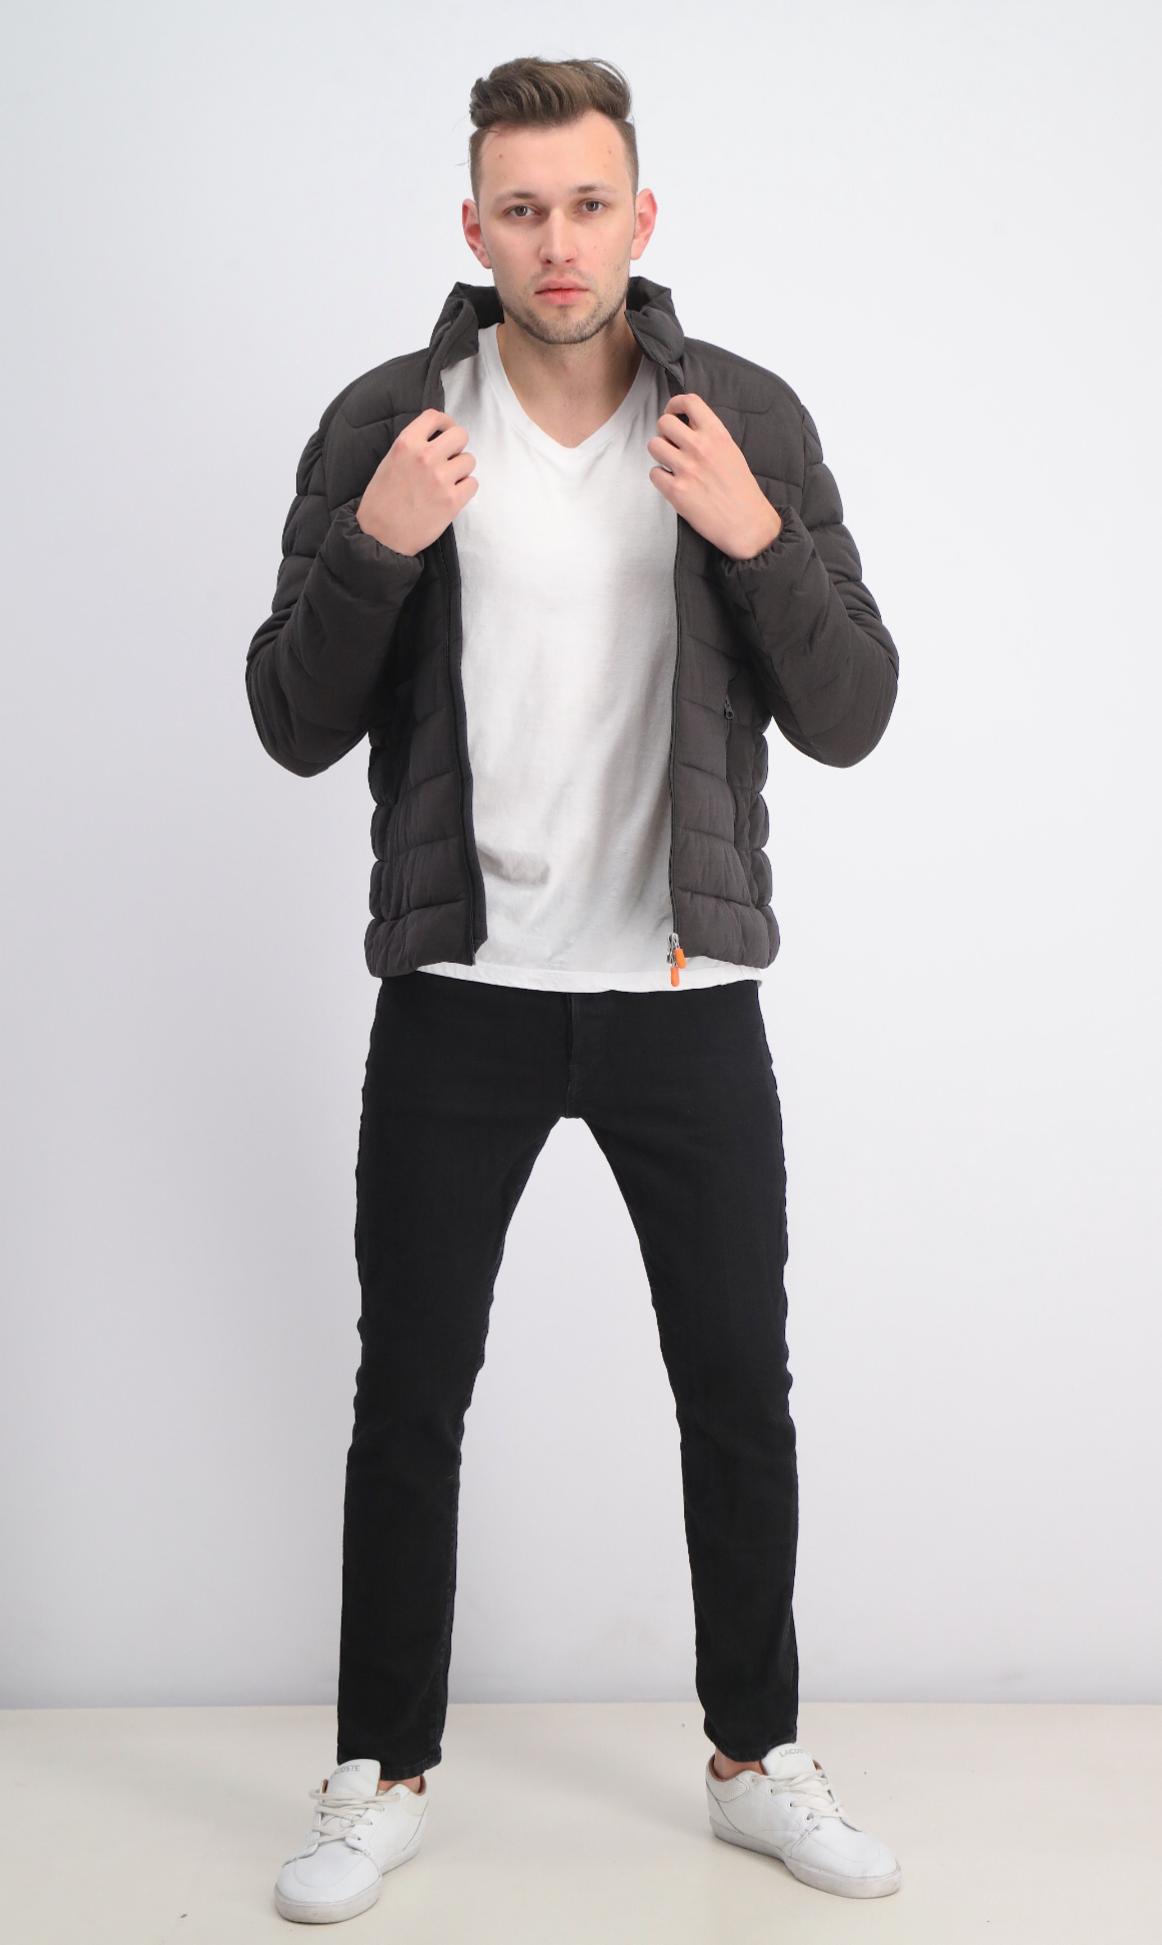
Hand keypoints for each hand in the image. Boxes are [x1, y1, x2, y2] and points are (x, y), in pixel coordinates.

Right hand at [355, 410, 477, 556]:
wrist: (380, 536)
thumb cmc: (382, 501)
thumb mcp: (390, 462)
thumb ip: (413, 447)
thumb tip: (436, 438)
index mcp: (406, 443)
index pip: (434, 416)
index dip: (445, 422)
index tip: (446, 431)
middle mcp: (425, 457)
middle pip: (460, 435)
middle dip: (457, 446)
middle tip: (449, 459)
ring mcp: (441, 479)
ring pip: (469, 460)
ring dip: (461, 470)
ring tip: (446, 482)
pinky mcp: (452, 501)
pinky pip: (473, 484)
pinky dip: (465, 489)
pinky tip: (451, 496)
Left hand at [647, 393, 782, 559]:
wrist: (747, 523)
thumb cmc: (741, 490)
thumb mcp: (731, 452)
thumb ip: (710, 437)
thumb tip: (687, 429)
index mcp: (717, 434)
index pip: (689, 402)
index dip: (675, 404)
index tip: (673, 412)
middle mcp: (700, 447)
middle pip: (664, 422)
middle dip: (664, 432)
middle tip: (671, 443)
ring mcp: (686, 469)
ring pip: (654, 445)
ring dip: (659, 454)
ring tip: (671, 464)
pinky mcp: (676, 491)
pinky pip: (653, 473)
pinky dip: (660, 478)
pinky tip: (673, 483)